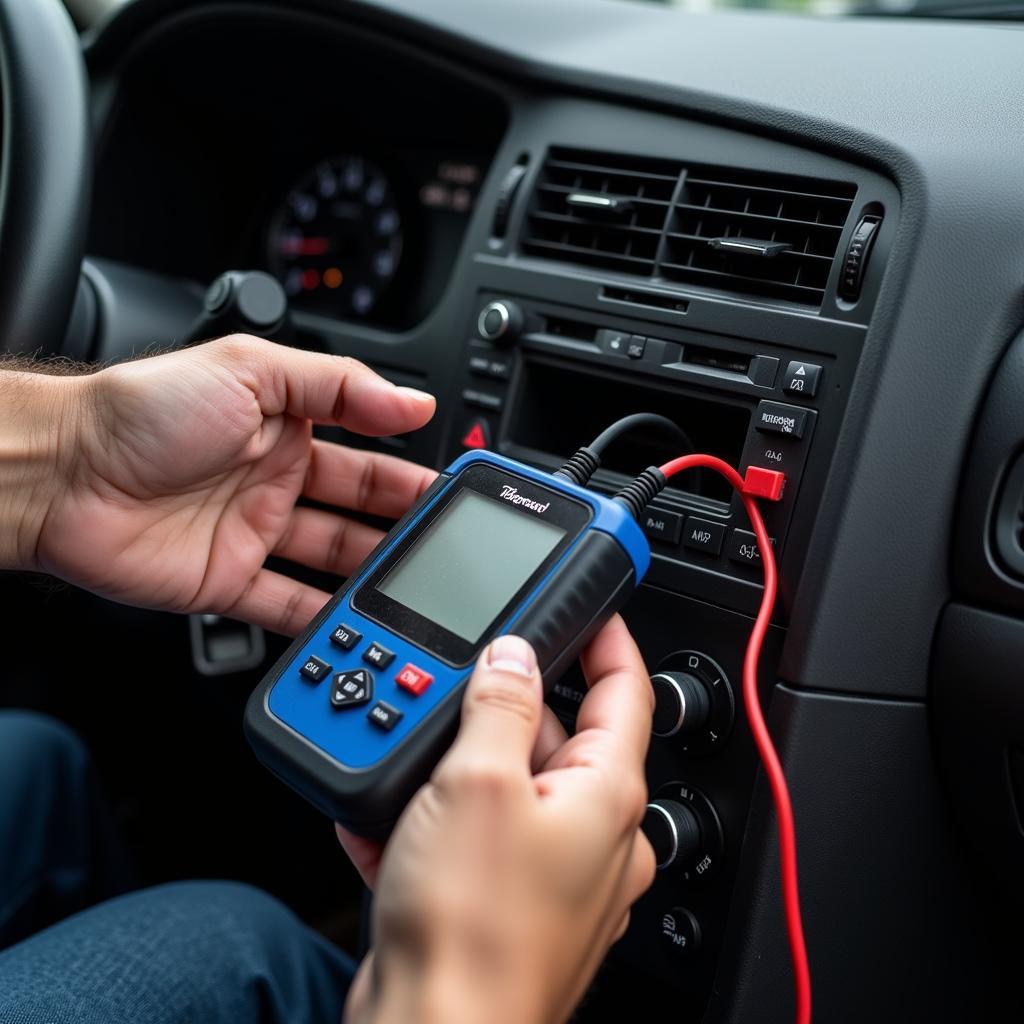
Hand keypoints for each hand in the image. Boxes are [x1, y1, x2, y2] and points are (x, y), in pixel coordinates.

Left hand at [23, 336, 436, 632]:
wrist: (61, 475)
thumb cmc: (141, 411)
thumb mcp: (250, 371)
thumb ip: (338, 386)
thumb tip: (412, 403)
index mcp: (286, 429)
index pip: (369, 454)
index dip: (411, 474)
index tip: (451, 492)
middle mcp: (274, 482)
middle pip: (359, 514)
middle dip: (405, 529)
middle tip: (448, 548)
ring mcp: (253, 534)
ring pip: (332, 562)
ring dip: (373, 575)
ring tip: (416, 590)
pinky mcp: (227, 582)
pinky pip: (287, 607)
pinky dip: (322, 620)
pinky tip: (356, 625)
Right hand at [339, 617, 655, 1023]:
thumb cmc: (472, 931)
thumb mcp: (477, 782)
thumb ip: (498, 704)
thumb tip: (512, 657)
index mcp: (607, 796)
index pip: (626, 690)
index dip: (607, 639)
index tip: (588, 606)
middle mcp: (592, 836)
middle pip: (557, 737)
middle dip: (502, 706)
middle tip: (457, 680)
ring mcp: (550, 874)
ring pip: (506, 788)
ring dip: (453, 767)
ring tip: (404, 755)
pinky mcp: (505, 904)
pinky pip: (473, 839)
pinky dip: (433, 821)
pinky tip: (386, 819)